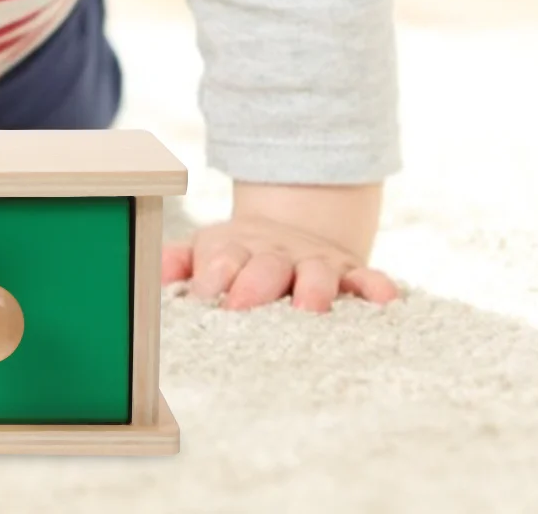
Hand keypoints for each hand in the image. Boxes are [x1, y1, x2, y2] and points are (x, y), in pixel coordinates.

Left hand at [162, 212, 398, 312]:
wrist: (291, 229)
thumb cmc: (240, 255)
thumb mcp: (206, 250)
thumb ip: (178, 261)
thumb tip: (151, 273)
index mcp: (237, 249)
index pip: (222, 259)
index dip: (212, 275)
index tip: (202, 295)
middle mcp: (277, 254)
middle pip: (267, 267)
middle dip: (255, 286)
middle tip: (243, 306)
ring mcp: (315, 262)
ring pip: (317, 273)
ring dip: (313, 289)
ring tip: (310, 308)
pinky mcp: (350, 272)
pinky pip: (367, 277)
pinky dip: (376, 286)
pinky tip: (385, 299)